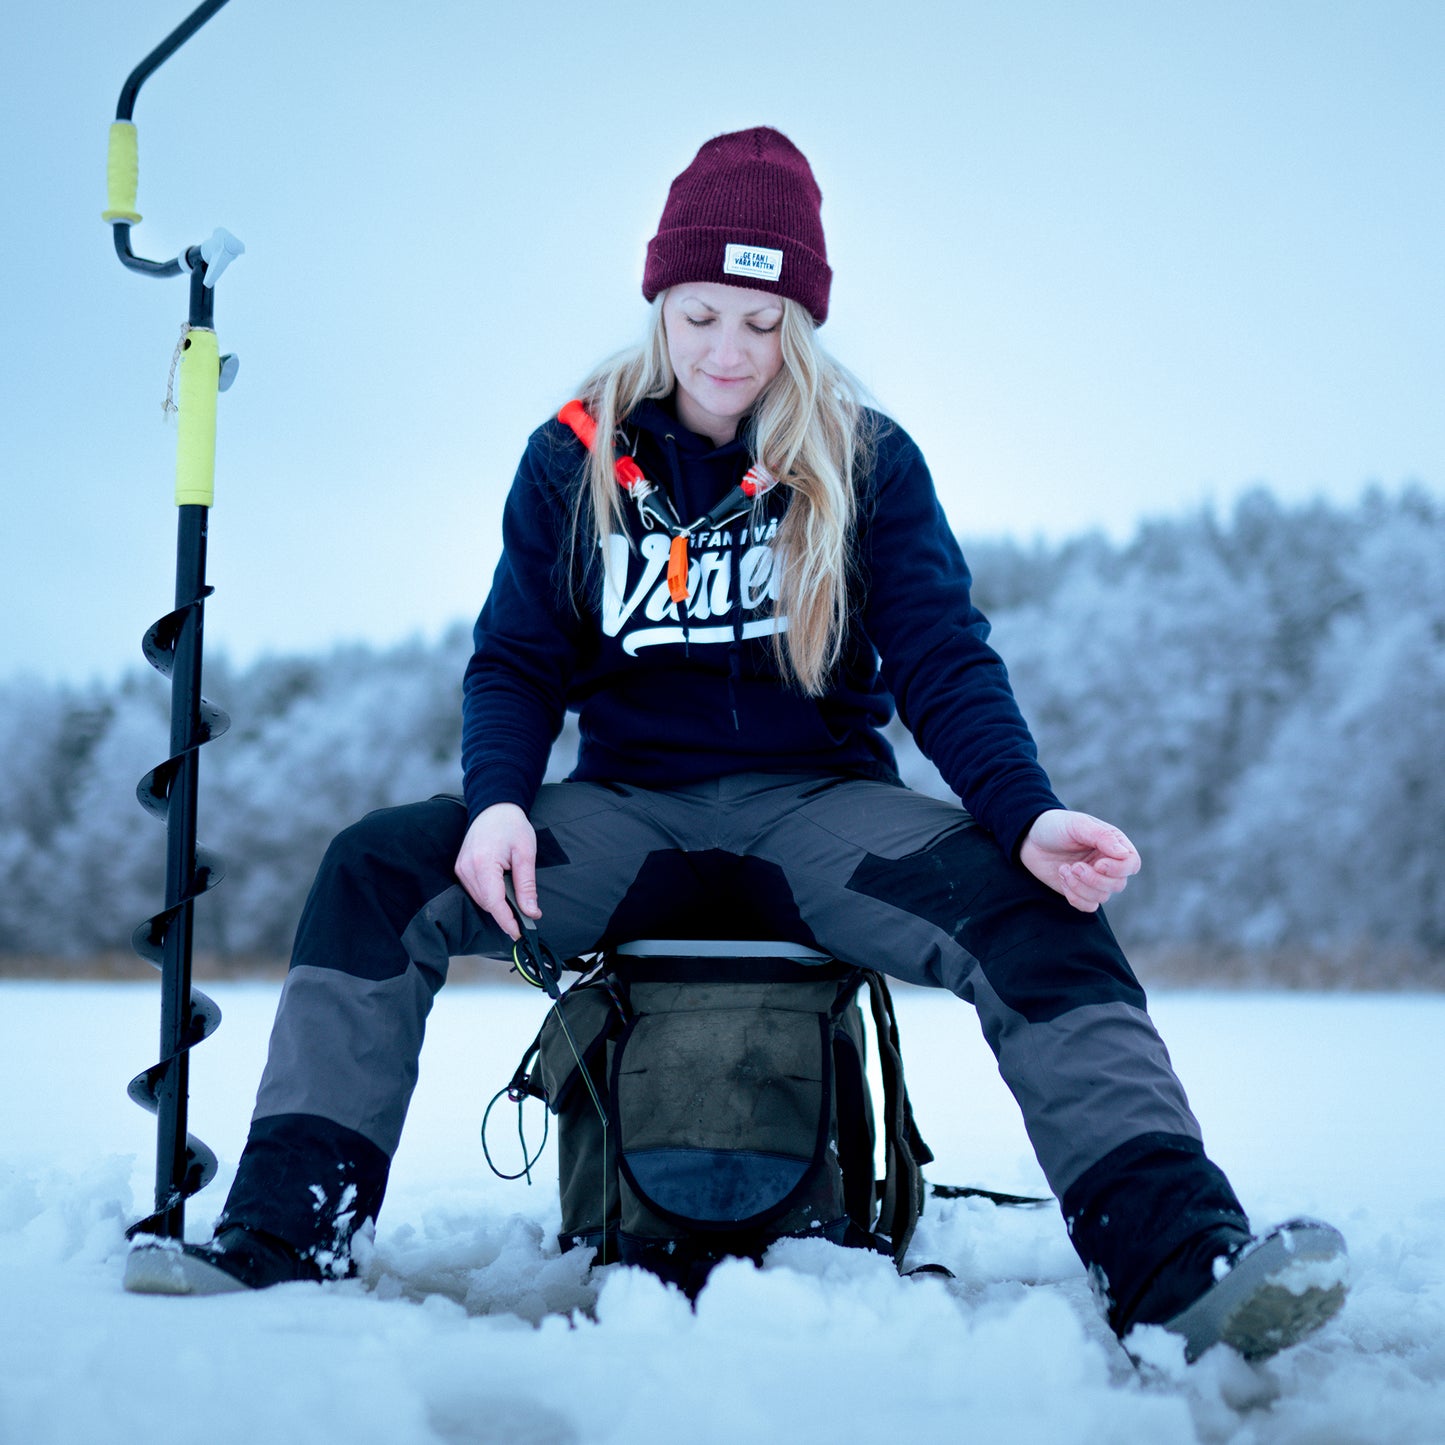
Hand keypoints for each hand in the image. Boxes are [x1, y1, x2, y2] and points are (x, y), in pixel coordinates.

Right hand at [454, 803, 539, 939]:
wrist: (494, 807)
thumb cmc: (512, 825)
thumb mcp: (526, 854)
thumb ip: (527, 885)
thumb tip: (531, 911)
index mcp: (482, 863)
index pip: (494, 903)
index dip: (507, 921)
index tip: (519, 934)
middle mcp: (467, 868)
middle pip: (487, 903)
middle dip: (506, 913)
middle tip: (528, 916)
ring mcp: (461, 868)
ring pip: (481, 900)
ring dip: (498, 904)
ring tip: (516, 899)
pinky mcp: (460, 868)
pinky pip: (475, 891)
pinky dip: (490, 895)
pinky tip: (502, 889)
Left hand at [1019, 809, 1139, 912]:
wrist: (1029, 839)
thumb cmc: (1055, 826)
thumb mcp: (1077, 825)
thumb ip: (1102, 836)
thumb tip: (1125, 855)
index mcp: (1112, 844)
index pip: (1132, 864)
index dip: (1119, 869)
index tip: (1098, 864)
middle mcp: (1107, 863)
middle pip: (1118, 884)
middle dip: (1095, 880)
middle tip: (1074, 867)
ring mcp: (1094, 879)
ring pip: (1103, 896)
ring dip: (1081, 887)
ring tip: (1065, 869)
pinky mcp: (1080, 891)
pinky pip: (1088, 906)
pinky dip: (1075, 897)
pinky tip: (1063, 879)